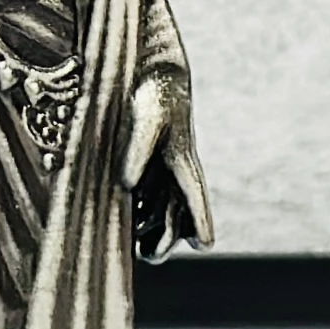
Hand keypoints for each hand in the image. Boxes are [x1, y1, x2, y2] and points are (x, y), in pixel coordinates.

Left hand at [117, 68, 213, 256]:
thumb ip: (137, 152)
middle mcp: (176, 171)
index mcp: (182, 160)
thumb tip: (127, 185)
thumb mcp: (145, 122)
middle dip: (166, 237)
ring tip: (137, 247)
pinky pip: (145, 197)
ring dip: (150, 229)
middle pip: (177, 213)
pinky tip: (125, 222)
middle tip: (150, 255)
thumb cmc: (152, 96)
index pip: (193, 195)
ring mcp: (162, 170)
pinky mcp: (147, 166)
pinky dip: (138, 212)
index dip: (199, 220)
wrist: (151, 73)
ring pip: (161, 209)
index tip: (204, 245)